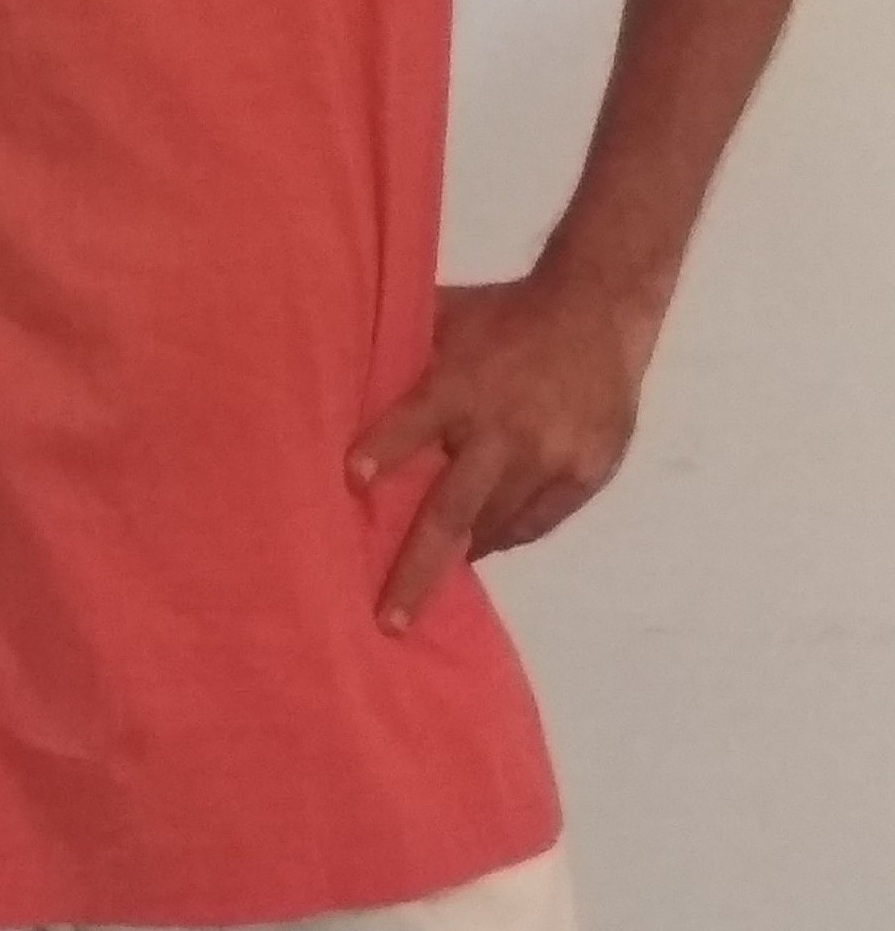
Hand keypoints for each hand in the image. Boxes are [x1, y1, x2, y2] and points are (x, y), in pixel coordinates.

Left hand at [345, 265, 663, 631]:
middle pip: (453, 510)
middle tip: (389, 621)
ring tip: (428, 584)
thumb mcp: (449, 319)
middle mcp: (505, 429)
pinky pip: (536, 523)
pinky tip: (483, 544)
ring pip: (495, 526)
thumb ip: (401, 352)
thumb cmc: (505, 315)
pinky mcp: (585, 473)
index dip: (384, 449)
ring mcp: (550, 457)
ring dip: (461, 553)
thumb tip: (330, 365)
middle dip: (417, 570)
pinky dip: (505, 535)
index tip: (352, 478)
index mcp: (463, 386)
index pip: (415, 422)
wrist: (600, 310)